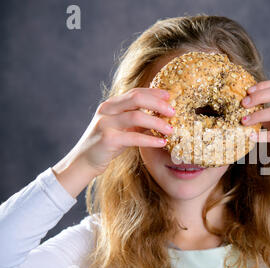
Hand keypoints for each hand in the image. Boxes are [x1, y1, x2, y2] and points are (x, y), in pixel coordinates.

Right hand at [52, 88, 174, 196]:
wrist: (83, 162)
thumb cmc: (107, 144)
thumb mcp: (123, 128)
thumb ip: (138, 120)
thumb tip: (162, 116)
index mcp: (111, 104)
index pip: (135, 92)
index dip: (154, 93)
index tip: (170, 97)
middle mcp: (107, 110)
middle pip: (136, 98)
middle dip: (158, 104)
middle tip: (173, 112)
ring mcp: (105, 123)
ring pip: (137, 116)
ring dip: (157, 123)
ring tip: (171, 129)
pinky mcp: (107, 139)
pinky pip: (133, 137)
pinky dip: (150, 139)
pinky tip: (162, 143)